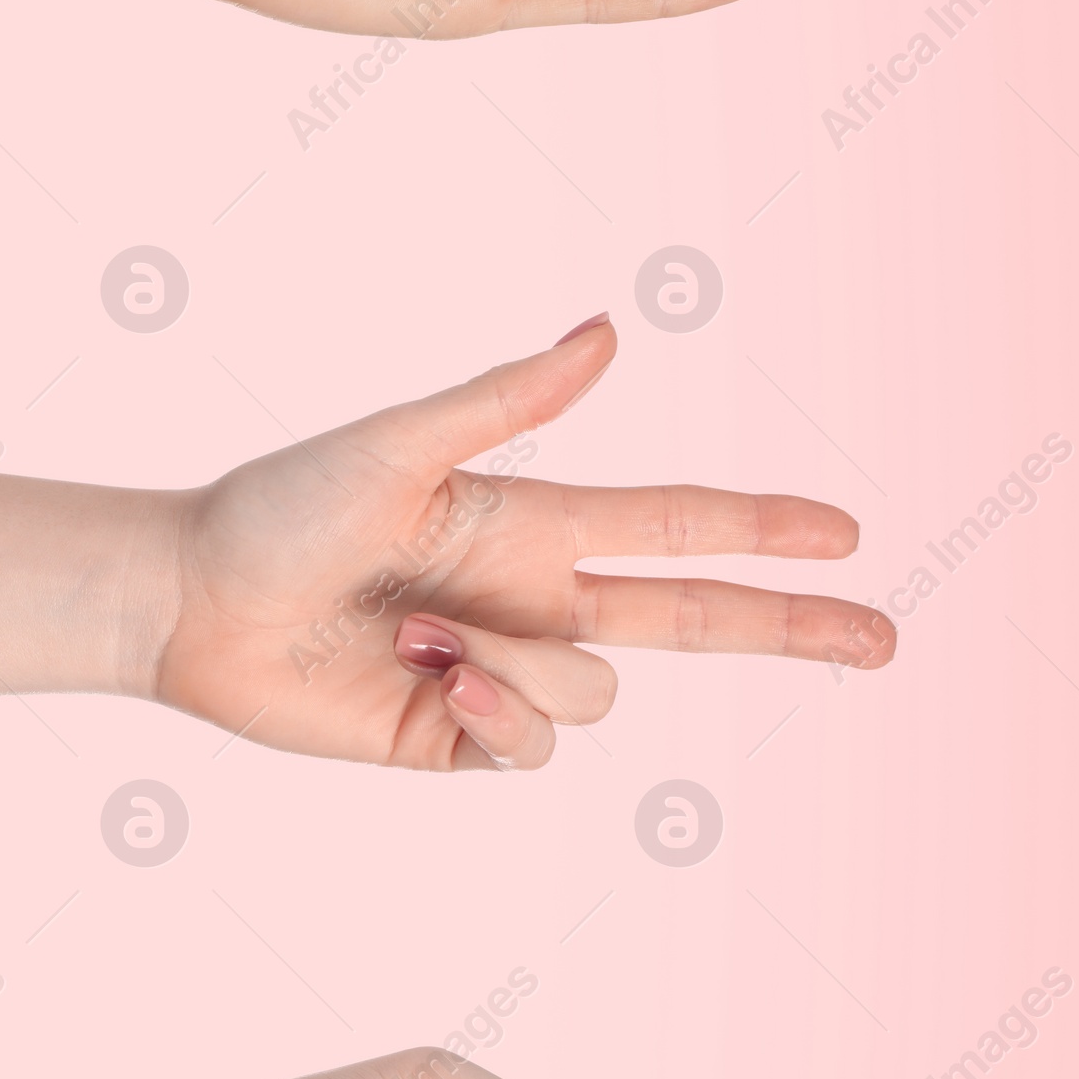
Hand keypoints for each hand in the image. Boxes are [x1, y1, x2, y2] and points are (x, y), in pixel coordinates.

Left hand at [142, 316, 896, 767]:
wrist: (195, 605)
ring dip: (521, 664)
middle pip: (695, 621)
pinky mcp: (462, 742)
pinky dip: (501, 714)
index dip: (764, 529)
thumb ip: (509, 399)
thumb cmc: (283, 507)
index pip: (679, 526)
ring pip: (597, 698)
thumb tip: (614, 330)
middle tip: (883, 639)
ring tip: (419, 628)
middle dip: (790, 628)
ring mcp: (505, 677)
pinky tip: (431, 680)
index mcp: (535, 524)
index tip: (847, 532)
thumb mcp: (398, 443)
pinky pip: (536, 749)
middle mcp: (537, 602)